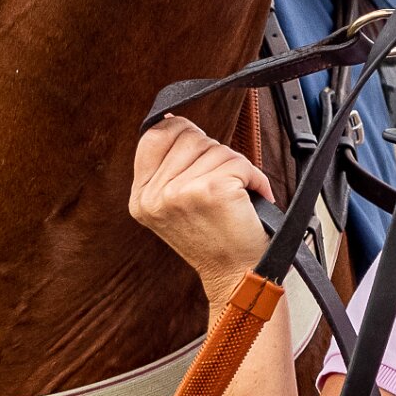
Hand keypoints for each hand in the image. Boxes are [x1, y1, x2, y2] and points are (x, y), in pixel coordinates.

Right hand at [128, 114, 272, 304]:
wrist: (236, 277)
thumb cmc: (215, 239)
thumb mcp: (173, 204)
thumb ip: (168, 166)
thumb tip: (171, 118)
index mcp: (141, 197)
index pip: (155, 134)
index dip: (182, 132)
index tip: (198, 152)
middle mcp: (154, 196)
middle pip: (190, 137)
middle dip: (214, 155)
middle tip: (221, 187)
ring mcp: (180, 193)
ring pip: (217, 148)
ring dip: (235, 168)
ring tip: (233, 198)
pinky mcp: (211, 191)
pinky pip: (240, 162)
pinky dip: (254, 177)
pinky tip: (249, 200)